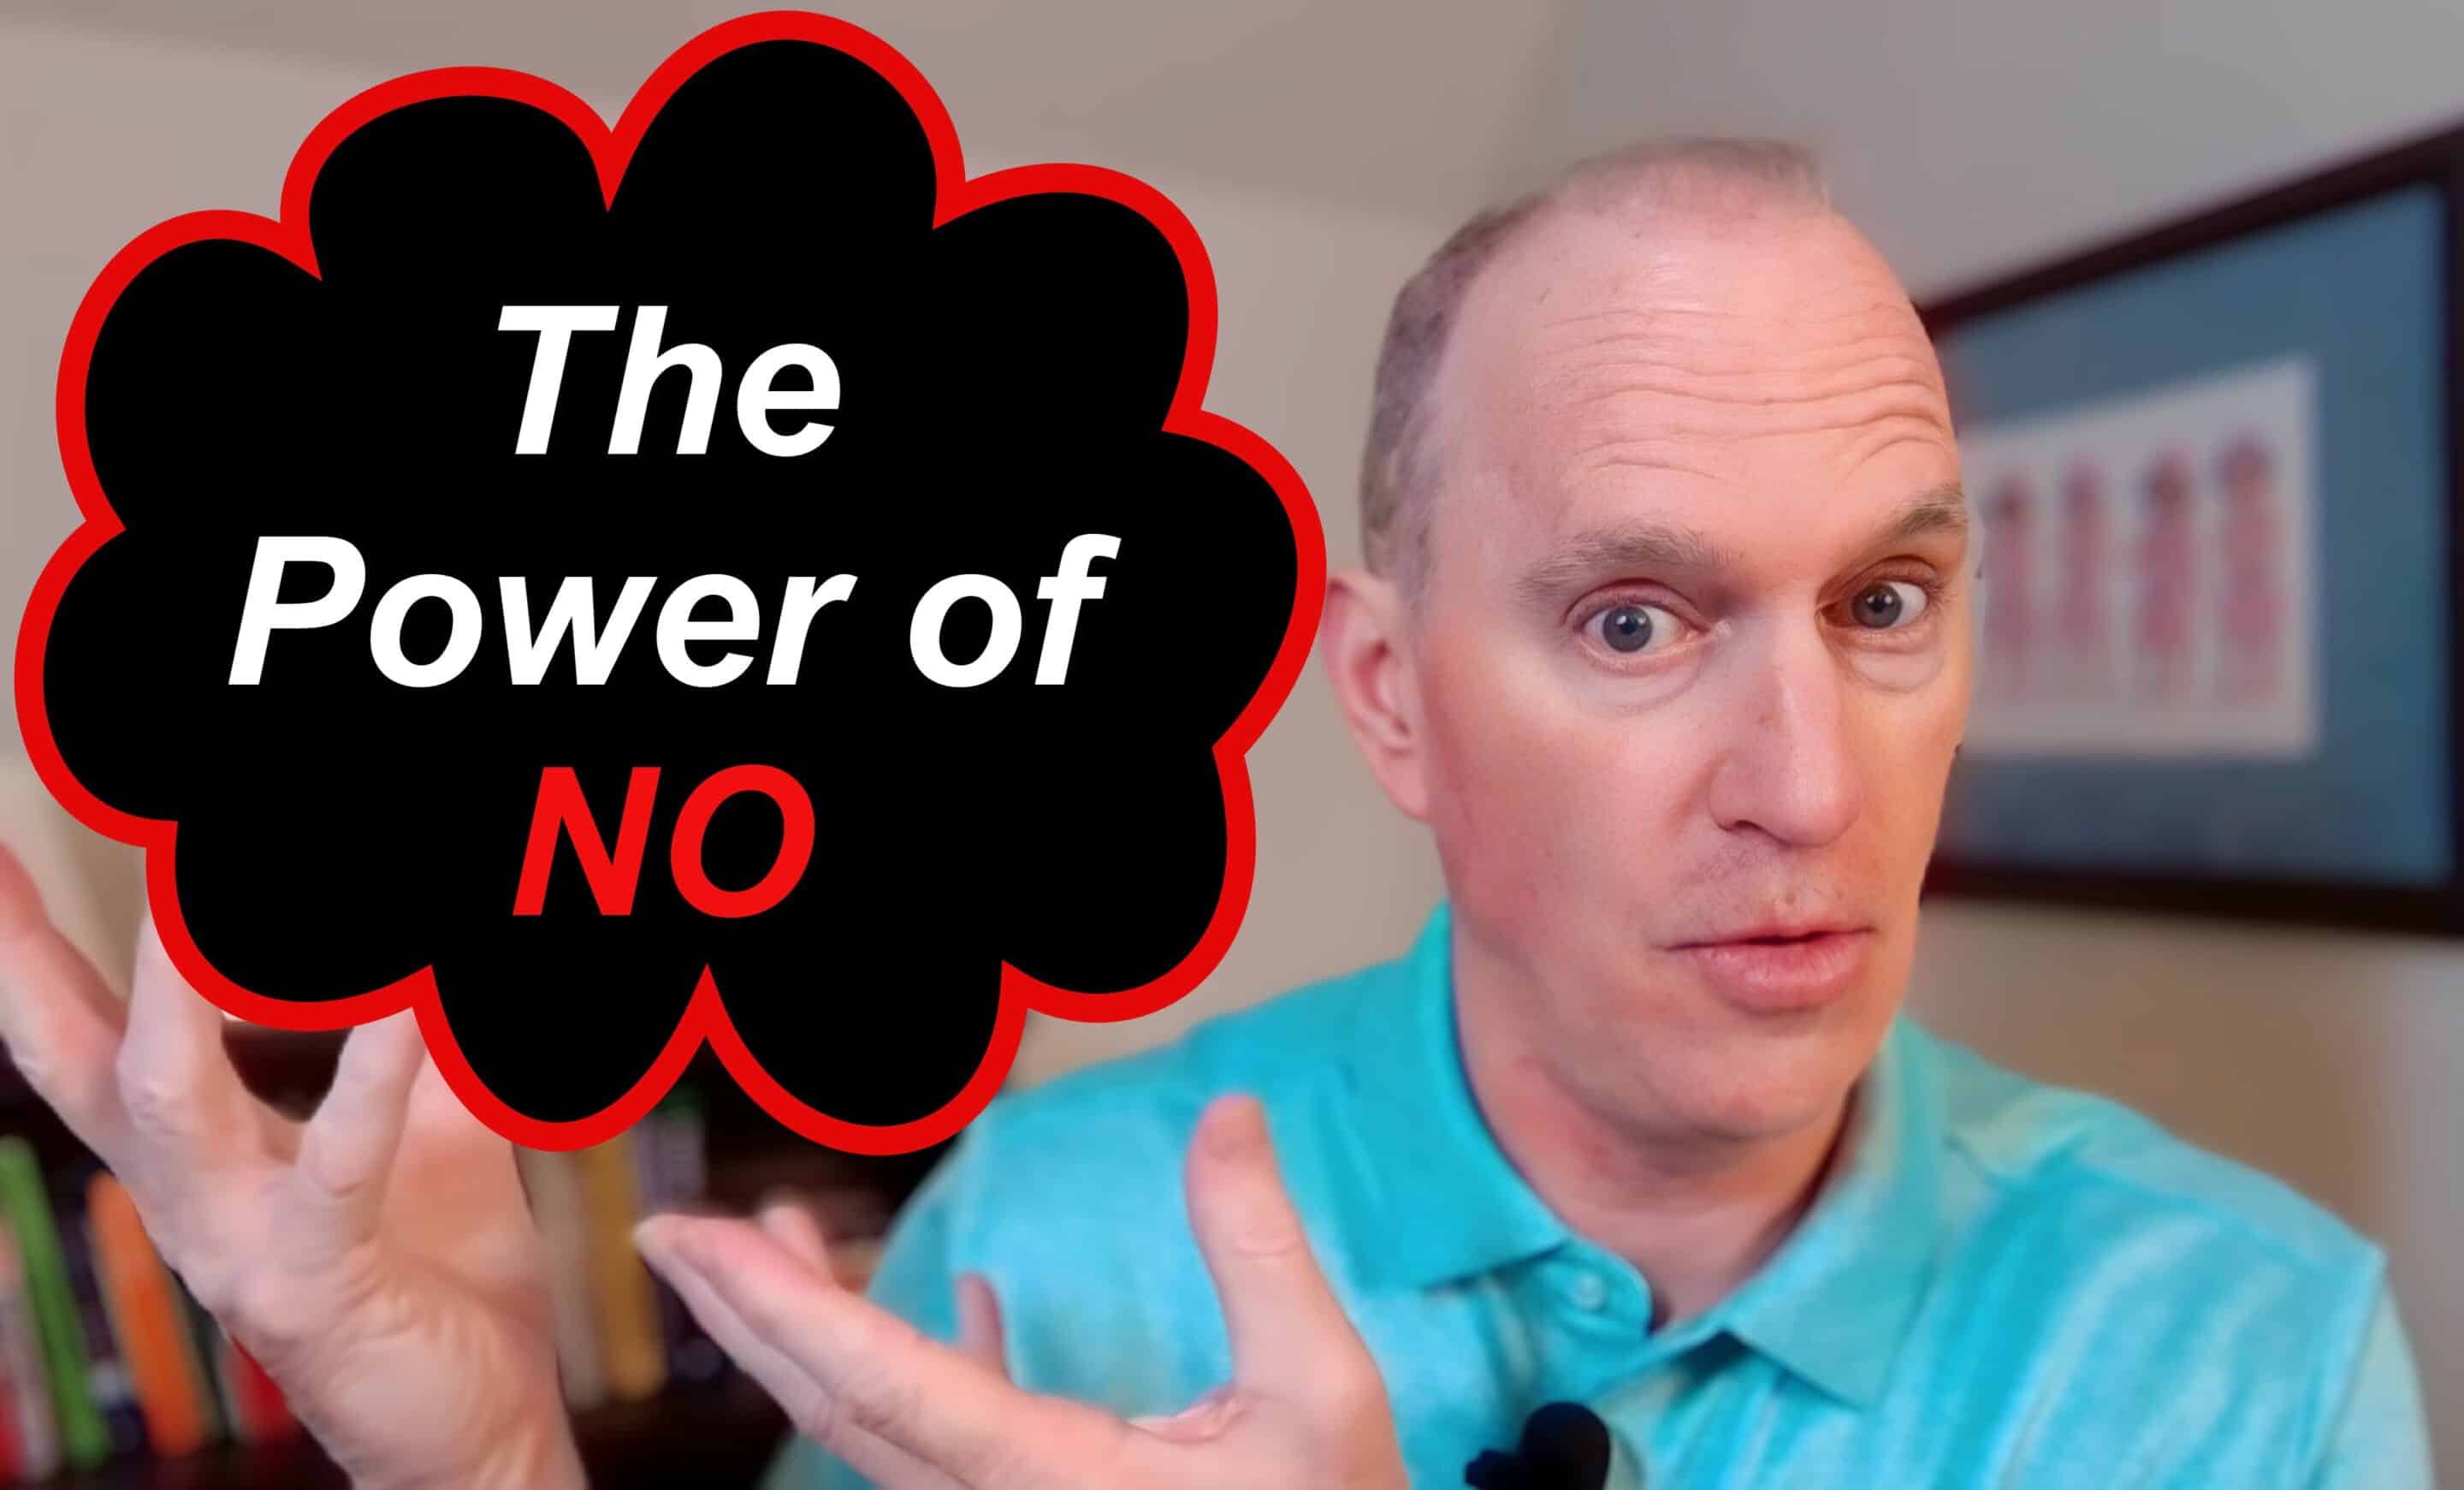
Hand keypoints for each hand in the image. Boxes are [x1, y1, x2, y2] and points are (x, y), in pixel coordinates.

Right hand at [0, 843, 583, 1489]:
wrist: (477, 1427)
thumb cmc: (435, 1268)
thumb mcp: (423, 1124)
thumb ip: (408, 1038)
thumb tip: (408, 959)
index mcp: (195, 1150)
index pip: (90, 1031)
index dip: (29, 946)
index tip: (0, 852)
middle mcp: (185, 1194)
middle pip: (72, 1056)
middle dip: (21, 954)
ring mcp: (232, 1244)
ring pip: (169, 1095)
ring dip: (175, 984)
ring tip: (182, 883)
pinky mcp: (314, 1285)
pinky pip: (339, 1164)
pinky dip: (375, 1071)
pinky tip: (405, 1000)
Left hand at [635, 1093, 1407, 1489]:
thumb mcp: (1319, 1391)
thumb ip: (1256, 1250)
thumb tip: (1228, 1113)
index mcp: (1046, 1477)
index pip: (879, 1386)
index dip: (777, 1307)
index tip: (696, 1240)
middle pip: (839, 1410)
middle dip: (749, 1316)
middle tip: (671, 1233)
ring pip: (879, 1425)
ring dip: (818, 1330)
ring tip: (779, 1235)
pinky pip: (949, 1437)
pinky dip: (929, 1363)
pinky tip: (963, 1297)